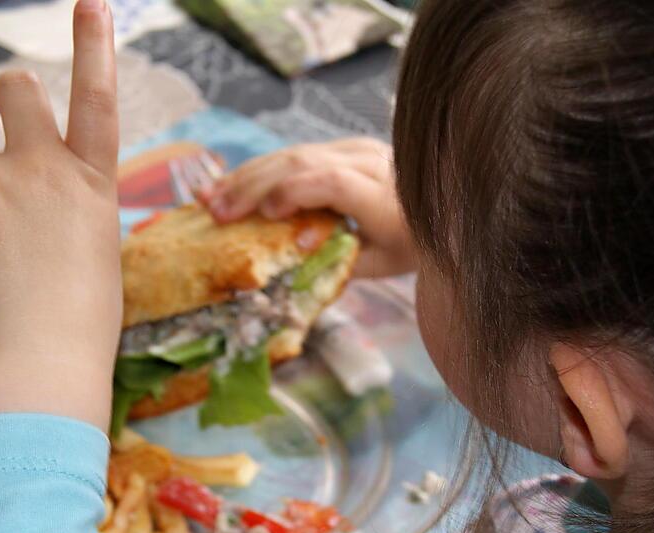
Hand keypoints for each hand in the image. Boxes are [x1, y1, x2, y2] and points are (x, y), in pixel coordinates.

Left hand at [0, 0, 119, 431]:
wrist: (39, 354)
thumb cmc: (75, 324)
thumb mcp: (92, 257)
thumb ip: (68, 215)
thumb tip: (40, 208)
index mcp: (94, 186)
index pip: (98, 101)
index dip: (94, 47)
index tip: (90, 4)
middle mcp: (47, 171)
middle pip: (19, 92)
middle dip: (6, 94)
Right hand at [199, 138, 418, 277]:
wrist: (443, 206)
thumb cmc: (411, 244)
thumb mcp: (382, 264)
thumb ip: (341, 261)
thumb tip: (289, 264)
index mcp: (384, 197)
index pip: (335, 181)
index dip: (297, 192)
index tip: (267, 213)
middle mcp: (370, 163)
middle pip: (304, 163)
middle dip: (254, 187)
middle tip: (217, 212)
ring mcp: (355, 149)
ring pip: (293, 153)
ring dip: (246, 177)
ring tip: (209, 200)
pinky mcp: (342, 146)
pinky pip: (295, 154)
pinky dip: (259, 171)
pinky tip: (228, 185)